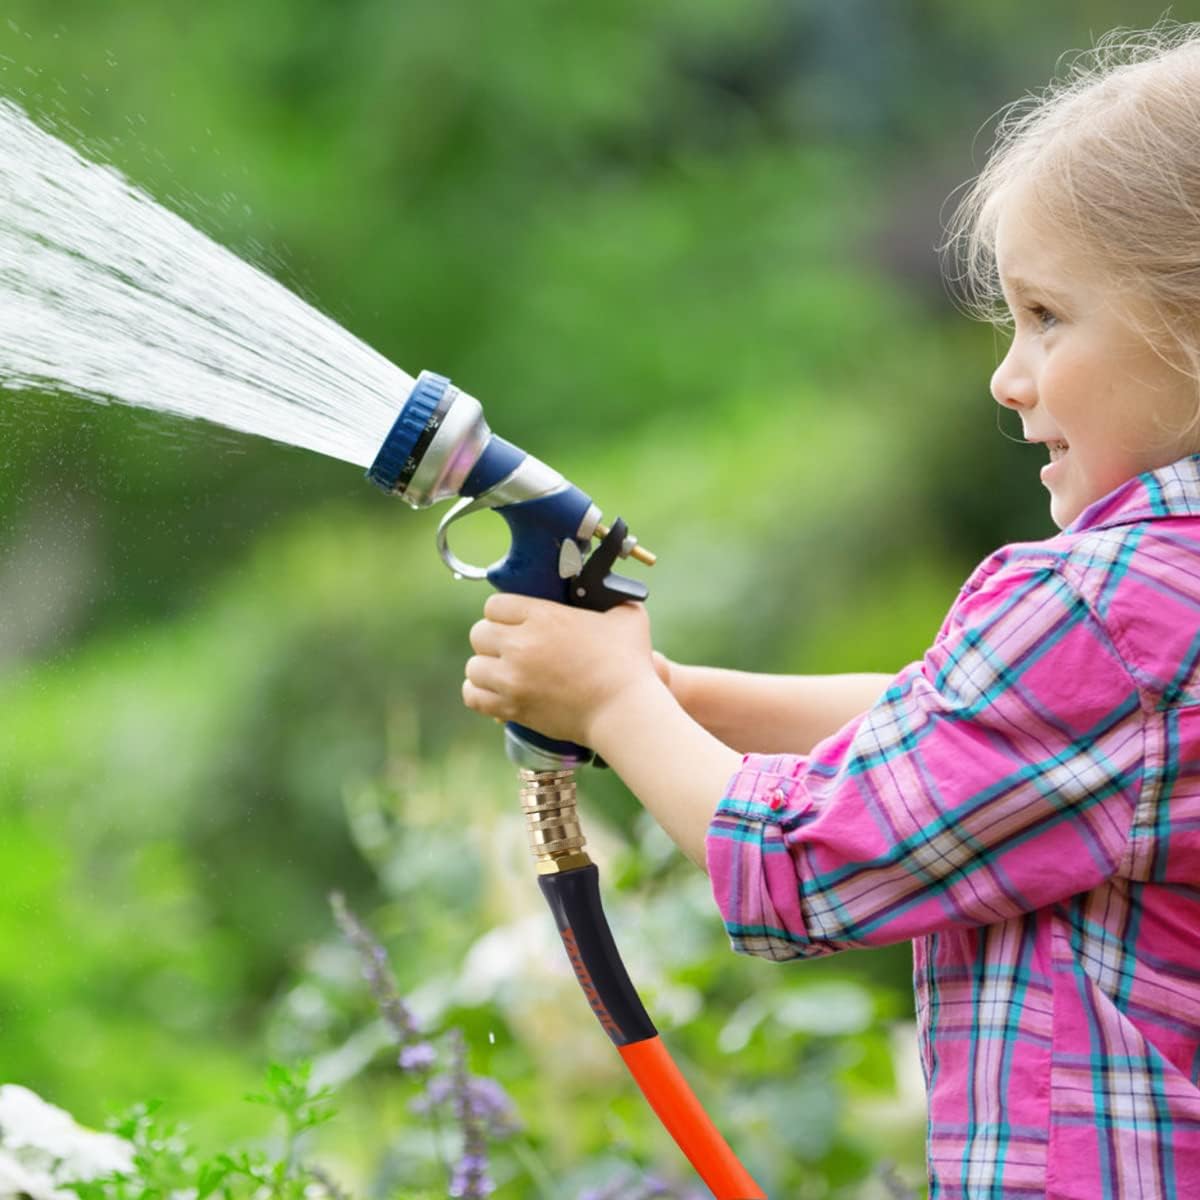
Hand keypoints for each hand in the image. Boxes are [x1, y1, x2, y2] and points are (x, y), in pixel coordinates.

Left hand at [463, 594, 660, 747]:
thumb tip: (608, 592)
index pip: (495, 605)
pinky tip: (493, 691)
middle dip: (493, 639)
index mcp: (543, 616)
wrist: (623, 710)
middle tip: (511, 648)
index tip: (516, 621)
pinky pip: (473, 696)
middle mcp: (521, 644)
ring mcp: (513, 678)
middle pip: (479, 633)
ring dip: (486, 668)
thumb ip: (611, 598)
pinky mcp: (512, 707)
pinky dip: (479, 693)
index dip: (504, 612)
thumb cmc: (629, 663)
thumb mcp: (627, 616)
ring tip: (503, 672)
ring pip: (473, 666)